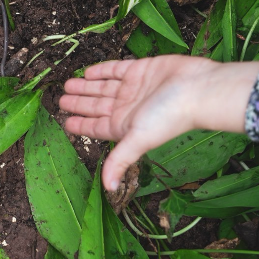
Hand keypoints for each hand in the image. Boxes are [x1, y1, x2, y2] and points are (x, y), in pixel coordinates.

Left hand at [60, 56, 258, 190]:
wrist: (197, 89)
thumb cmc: (170, 118)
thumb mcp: (139, 140)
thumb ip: (120, 160)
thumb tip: (108, 189)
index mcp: (124, 126)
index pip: (96, 127)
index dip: (80, 125)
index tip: (65, 122)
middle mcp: (127, 108)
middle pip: (96, 106)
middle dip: (79, 103)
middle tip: (61, 99)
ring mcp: (133, 88)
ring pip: (102, 87)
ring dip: (86, 86)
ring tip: (68, 84)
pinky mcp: (141, 69)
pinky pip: (116, 69)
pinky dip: (101, 70)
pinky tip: (88, 71)